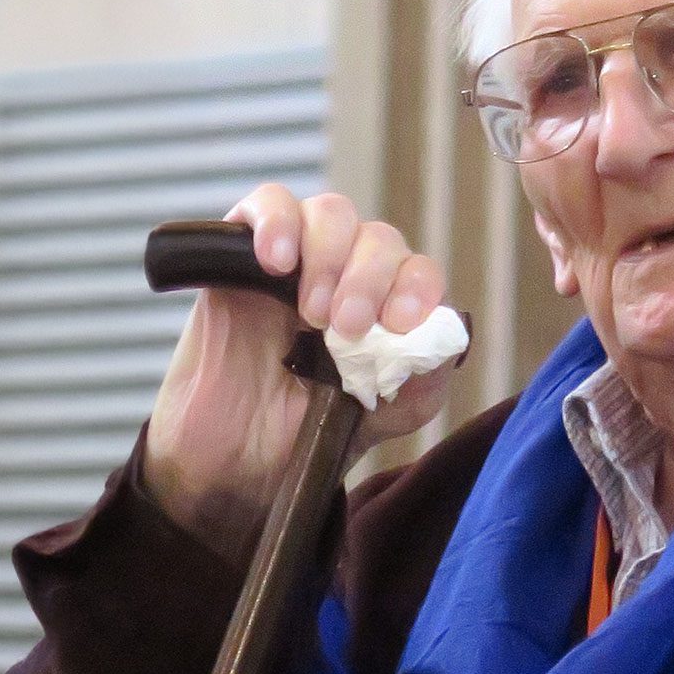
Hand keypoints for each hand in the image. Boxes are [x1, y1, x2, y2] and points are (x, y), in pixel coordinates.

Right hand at [143, 185, 454, 562]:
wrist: (229, 468)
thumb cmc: (304, 438)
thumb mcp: (376, 423)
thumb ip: (419, 387)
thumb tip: (444, 339)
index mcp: (385, 310)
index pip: (417, 271)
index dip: (417, 286)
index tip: (401, 323)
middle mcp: (345, 277)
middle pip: (377, 238)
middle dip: (369, 278)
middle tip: (344, 327)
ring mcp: (294, 264)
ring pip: (330, 213)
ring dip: (328, 254)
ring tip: (309, 310)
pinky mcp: (239, 257)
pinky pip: (264, 204)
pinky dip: (276, 221)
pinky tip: (274, 261)